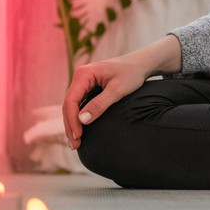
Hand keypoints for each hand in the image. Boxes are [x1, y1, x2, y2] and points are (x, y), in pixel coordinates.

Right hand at [62, 35, 181, 149]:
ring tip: (76, 143)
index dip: (72, 120)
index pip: (71, 101)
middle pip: (68, 105)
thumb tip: (82, 120)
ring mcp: (83, 82)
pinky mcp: (89, 88)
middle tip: (75, 145)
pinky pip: (80, 105)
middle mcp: (80, 77)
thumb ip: (100, 104)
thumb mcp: (118, 90)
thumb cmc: (131, 74)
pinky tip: (80, 131)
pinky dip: (79, 118)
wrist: (140, 64)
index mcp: (84, 74)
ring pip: (72, 106)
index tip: (78, 136)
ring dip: (73, 124)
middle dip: (70, 126)